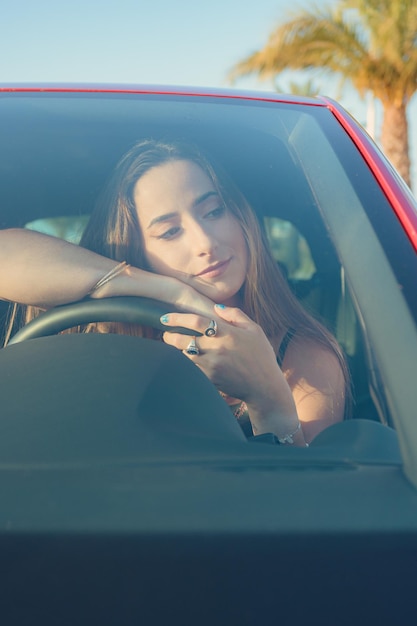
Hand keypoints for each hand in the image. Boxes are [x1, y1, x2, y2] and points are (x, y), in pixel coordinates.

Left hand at [160, 304, 293, 412]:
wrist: (264, 386)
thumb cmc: (261, 356)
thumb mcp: (254, 330)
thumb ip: (236, 315)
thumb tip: (217, 307)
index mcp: (226, 333)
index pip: (196, 322)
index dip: (177, 318)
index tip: (165, 317)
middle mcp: (216, 349)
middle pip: (182, 340)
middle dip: (169, 337)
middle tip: (166, 334)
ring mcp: (211, 366)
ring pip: (183, 356)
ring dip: (175, 351)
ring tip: (174, 347)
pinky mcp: (209, 379)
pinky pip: (190, 370)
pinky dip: (184, 365)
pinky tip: (183, 361)